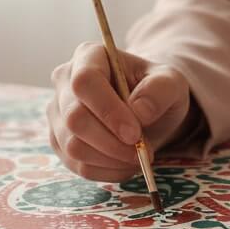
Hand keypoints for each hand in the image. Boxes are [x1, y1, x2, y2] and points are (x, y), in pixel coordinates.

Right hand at [47, 42, 191, 181]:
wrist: (147, 111)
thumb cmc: (155, 91)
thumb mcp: (171, 83)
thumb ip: (160, 90)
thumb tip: (140, 112)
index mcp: (89, 56)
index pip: (85, 81)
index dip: (108, 111)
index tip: (135, 133)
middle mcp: (65, 82)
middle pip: (74, 118)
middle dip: (111, 143)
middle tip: (142, 152)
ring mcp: (58, 113)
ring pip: (73, 146)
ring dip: (110, 160)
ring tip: (138, 157)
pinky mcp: (59, 141)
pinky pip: (76, 165)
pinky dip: (106, 172)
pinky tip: (125, 164)